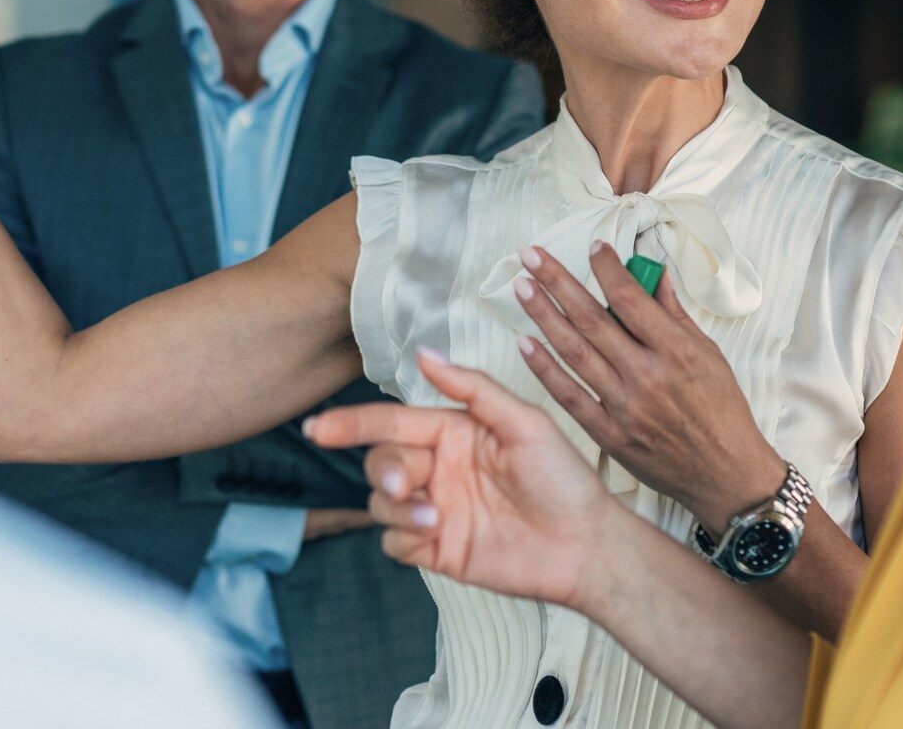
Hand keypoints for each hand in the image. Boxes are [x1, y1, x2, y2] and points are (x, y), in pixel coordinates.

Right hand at [304, 349, 622, 611]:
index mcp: (453, 432)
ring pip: (380, 501)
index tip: (317, 427)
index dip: (351, 423)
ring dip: (395, 506)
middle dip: (383, 469)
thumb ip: (473, 389)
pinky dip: (403, 536)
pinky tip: (433, 535)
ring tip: (432, 516)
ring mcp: (435, 508)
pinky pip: (394, 541)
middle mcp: (439, 468)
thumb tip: (425, 354)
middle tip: (404, 483)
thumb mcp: (525, 423)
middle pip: (379, 460)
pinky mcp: (437, 548)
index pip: (392, 421)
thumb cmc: (564, 480)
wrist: (585, 546)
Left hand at [514, 242, 785, 530]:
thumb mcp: (709, 354)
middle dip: (557, 282)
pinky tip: (524, 342)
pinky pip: (569, 395)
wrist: (725, 474)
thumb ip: (674, 314)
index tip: (592, 247)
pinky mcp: (609, 435)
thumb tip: (654, 273)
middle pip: (592, 320)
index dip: (607, 269)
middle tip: (530, 255)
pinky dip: (544, 368)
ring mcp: (624, 407)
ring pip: (574, 352)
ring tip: (521, 287)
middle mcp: (647, 377)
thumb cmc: (722, 411)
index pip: (631, 299)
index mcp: (677, 352)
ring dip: (543, 316)